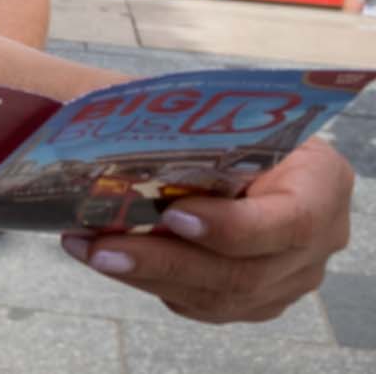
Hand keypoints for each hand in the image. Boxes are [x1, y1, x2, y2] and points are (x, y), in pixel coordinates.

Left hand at [62, 138, 354, 323]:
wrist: (218, 146)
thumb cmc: (217, 119)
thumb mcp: (205, 104)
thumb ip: (171, 112)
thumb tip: (99, 111)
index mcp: (320, 180)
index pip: (294, 219)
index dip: (235, 227)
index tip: (173, 214)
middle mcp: (316, 238)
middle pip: (248, 271)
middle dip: (168, 260)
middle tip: (104, 247)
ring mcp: (286, 277)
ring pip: (219, 296)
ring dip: (146, 275)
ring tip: (88, 250)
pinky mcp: (251, 299)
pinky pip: (200, 304)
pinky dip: (147, 281)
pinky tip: (101, 256)